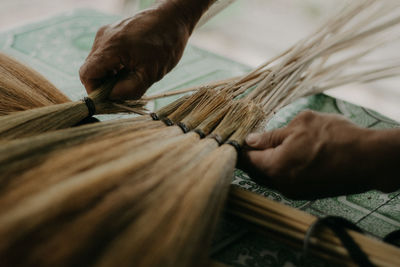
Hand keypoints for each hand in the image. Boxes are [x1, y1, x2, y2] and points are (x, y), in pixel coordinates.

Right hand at [79, 3, 191, 98]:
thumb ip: (128, 90)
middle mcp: (103, 38)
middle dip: (105, 84)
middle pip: (91, 70)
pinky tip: (131, 67)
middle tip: (125, 90)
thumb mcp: (150, 74)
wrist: (173, 18)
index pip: (87, 74)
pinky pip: (105, 55)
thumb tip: (110, 98)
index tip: (111, 98)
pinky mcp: (111, 33)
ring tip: (131, 76)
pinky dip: (114, 66)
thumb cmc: (166, 44)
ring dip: (110, 76)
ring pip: (98, 64)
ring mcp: (106, 34)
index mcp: (111, 47)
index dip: (95, 91)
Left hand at [241, 111, 381, 198]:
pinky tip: (285, 155)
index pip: (245, 159)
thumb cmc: (336, 138)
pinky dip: (278, 169)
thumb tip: (250, 140)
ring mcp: (294, 191)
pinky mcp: (305, 193)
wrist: (369, 159)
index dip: (238, 147)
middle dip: (250, 156)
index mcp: (275, 167)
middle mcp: (281, 184)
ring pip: (268, 177)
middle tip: (251, 138)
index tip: (236, 136)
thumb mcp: (300, 126)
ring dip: (264, 163)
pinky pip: (283, 181)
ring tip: (268, 144)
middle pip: (254, 171)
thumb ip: (271, 136)